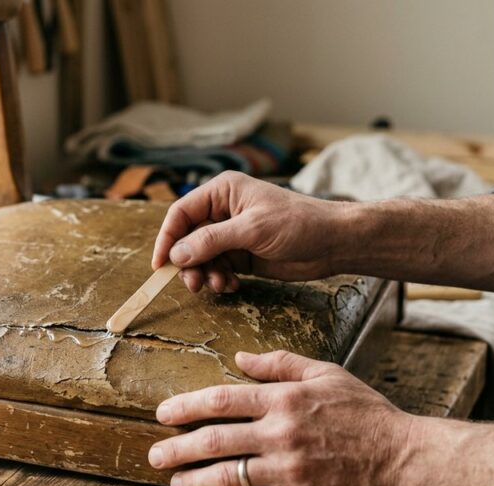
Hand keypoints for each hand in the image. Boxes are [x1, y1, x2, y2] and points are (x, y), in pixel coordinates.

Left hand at [148, 350, 412, 485]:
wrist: (403, 457)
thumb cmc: (365, 412)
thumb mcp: (325, 373)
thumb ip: (279, 363)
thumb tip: (239, 357)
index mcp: (285, 399)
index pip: (222, 401)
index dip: (186, 407)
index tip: (162, 414)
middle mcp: (281, 434)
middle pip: (214, 441)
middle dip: (177, 449)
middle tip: (154, 455)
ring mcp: (288, 470)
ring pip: (227, 477)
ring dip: (193, 481)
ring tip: (175, 482)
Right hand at [151, 171, 352, 292]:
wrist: (333, 243)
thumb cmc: (298, 224)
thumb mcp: (251, 230)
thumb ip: (211, 241)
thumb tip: (177, 254)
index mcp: (222, 192)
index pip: (181, 213)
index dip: (167, 238)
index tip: (160, 264)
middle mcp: (223, 212)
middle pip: (188, 239)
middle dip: (189, 263)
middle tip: (195, 285)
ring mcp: (232, 234)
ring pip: (201, 258)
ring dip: (206, 274)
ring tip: (221, 285)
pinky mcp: (242, 255)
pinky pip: (218, 269)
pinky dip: (220, 279)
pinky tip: (233, 285)